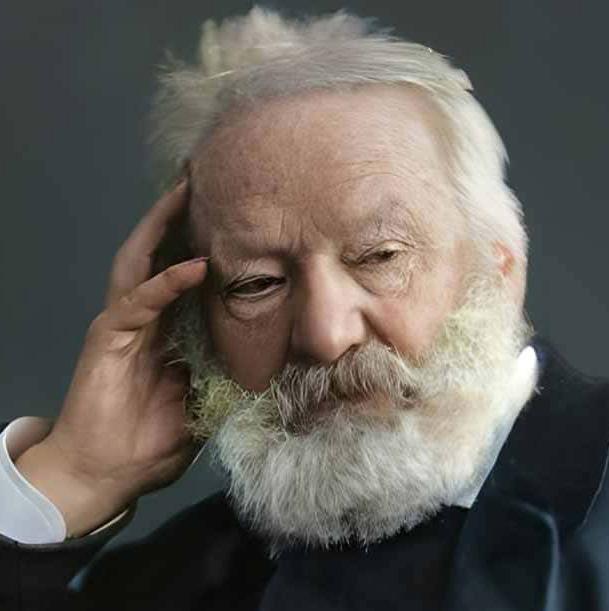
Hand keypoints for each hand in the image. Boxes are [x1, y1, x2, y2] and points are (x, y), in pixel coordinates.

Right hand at [15, 179, 207, 536]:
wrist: (104, 475)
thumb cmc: (150, 442)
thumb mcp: (202, 404)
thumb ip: (223, 377)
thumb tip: (269, 366)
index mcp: (165, 329)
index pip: (183, 273)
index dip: (203, 241)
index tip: (233, 214)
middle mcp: (142, 317)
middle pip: (159, 253)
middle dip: (178, 217)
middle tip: (202, 179)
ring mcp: (122, 324)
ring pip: (140, 262)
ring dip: (163, 227)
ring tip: (187, 192)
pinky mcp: (107, 338)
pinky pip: (138, 301)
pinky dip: (165, 281)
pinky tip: (193, 265)